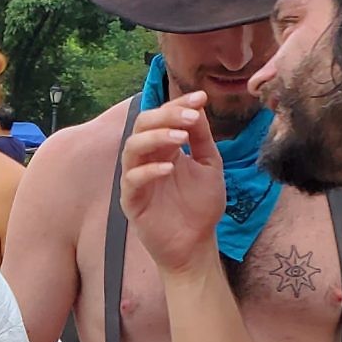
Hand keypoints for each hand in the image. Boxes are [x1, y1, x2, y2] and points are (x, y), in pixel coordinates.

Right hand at [121, 91, 226, 274]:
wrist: (196, 244)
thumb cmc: (200, 206)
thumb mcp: (209, 165)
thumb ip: (202, 138)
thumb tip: (198, 107)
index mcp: (164, 148)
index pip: (163, 117)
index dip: (179, 104)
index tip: (200, 98)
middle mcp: (147, 159)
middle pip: (142, 125)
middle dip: (166, 116)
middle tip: (190, 116)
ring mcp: (136, 179)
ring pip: (133, 147)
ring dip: (156, 138)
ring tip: (181, 138)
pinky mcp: (132, 201)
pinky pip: (132, 179)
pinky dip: (149, 170)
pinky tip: (169, 168)